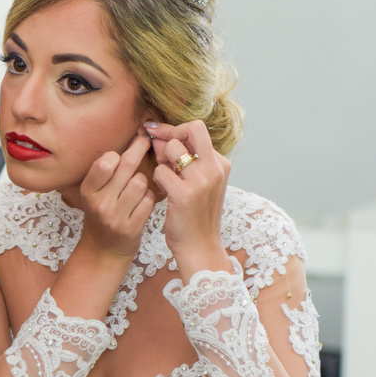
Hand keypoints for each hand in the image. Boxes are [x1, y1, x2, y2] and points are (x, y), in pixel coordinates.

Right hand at [77, 131, 156, 263]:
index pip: (107, 161)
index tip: (126, 147)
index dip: (120, 152)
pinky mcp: (131, 228)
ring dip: (143, 180)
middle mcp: (99, 203)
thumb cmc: (102, 213)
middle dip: (139, 149)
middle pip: (127, 166)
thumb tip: (130, 138)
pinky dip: (149, 198)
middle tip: (146, 141)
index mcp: (88, 190)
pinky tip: (142, 202)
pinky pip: (148, 201)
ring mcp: (116, 217)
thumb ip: (105, 171)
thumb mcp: (93, 193)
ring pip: (140, 182)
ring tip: (138, 186)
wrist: (103, 251)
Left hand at [146, 120, 231, 279]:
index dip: (174, 129)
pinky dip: (156, 180)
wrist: (200, 247)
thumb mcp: (197, 183)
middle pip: (191, 129)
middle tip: (155, 144)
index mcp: (220, 164)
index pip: (197, 130)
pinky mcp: (185, 194)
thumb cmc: (194, 215)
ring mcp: (202, 181)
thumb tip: (159, 138)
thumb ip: (182, 160)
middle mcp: (215, 168)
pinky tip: (162, 192)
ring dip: (161, 160)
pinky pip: (160, 171)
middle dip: (168, 133)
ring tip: (164, 178)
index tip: (156, 132)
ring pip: (172, 148)